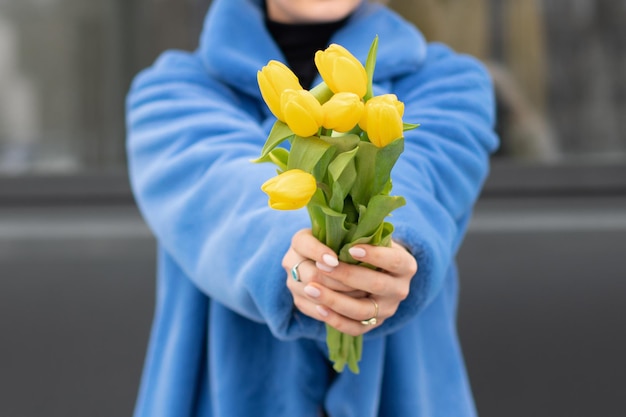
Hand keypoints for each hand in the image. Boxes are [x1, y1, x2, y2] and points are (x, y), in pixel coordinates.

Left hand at [283, 229, 417, 335]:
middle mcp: (400, 290)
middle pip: (376, 285)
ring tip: (310, 288)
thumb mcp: (371, 236)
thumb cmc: (368, 247)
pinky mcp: (372, 325)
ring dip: (334, 300)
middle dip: (346, 275)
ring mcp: (387, 310)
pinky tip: (318, 307)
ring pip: (362, 310)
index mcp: (406, 265)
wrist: (373, 271)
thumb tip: (341, 232)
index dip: (375, 256)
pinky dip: (334, 319)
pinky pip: (354, 328)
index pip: (394, 261)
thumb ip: (361, 234)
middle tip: (320, 266)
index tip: (351, 248)